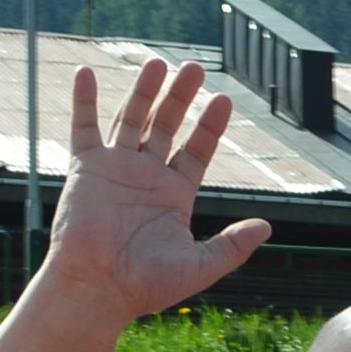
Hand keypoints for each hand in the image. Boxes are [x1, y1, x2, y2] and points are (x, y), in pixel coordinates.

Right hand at [40, 60, 273, 320]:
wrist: (98, 289)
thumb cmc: (146, 285)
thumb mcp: (200, 266)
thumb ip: (233, 246)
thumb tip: (267, 226)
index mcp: (174, 195)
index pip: (197, 150)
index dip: (210, 125)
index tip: (224, 100)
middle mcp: (146, 176)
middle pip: (166, 126)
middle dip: (181, 97)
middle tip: (195, 68)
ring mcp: (115, 169)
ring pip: (132, 120)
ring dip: (144, 91)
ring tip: (159, 62)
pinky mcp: (86, 169)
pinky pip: (83, 128)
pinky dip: (84, 101)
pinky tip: (86, 73)